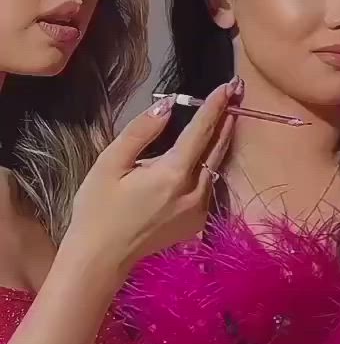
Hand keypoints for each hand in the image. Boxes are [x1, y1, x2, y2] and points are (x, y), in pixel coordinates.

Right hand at [64, 82, 235, 283]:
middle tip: (238, 91)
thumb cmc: (98, 209)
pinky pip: (208, 185)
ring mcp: (199, 210)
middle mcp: (194, 192)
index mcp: (172, 175)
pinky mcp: (197, 222)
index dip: (215, 106)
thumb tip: (167, 106)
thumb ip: (141, 132)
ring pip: (215, 167)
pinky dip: (209, 165)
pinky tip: (207, 151)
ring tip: (226, 114)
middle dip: (228, 117)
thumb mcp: (110, 163)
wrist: (101, 258)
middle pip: (217, 148)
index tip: (229, 85)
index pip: (201, 132)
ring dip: (220, 141)